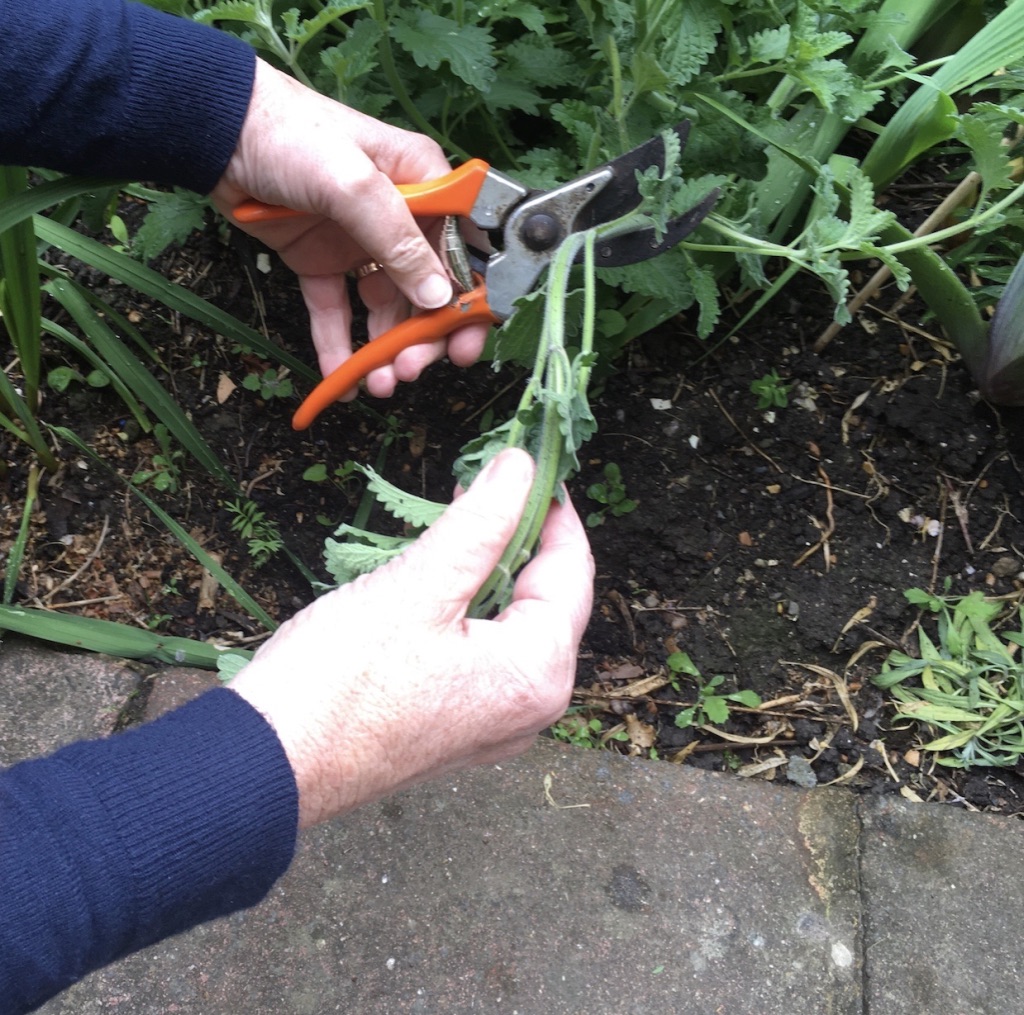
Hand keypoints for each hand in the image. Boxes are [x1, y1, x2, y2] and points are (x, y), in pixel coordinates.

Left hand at [210, 59, 489, 396]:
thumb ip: (399, 241)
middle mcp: (398, 217)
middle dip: (424, 336)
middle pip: (428, 290)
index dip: (469, 299)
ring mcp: (359, 243)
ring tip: (381, 384)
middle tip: (412, 370)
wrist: (215, 129)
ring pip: (385, 308)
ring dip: (387, 349)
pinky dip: (340, 346)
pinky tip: (342, 380)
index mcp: (423, 185)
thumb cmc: (291, 134)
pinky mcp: (320, 261)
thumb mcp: (354, 184)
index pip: (463, 251)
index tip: (464, 342)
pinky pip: (337, 311)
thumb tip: (438, 298)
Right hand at [228, 449, 593, 828]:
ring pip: (517, 625)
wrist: (269, 767)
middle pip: (551, 600)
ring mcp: (497, 724)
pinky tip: (444, 580)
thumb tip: (520, 466)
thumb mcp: (417, 586)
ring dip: (497, 570)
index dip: (554, 510)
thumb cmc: (339, 682)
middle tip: (489, 484)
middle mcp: (532, 706)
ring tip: (464, 521)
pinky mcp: (461, 729)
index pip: (573, 571)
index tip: (533, 460)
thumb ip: (479, 523)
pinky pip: (488, 654)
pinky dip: (475, 609)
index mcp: (537, 672)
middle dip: (525, 538)